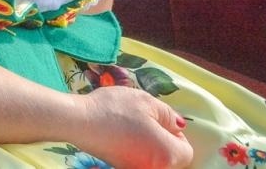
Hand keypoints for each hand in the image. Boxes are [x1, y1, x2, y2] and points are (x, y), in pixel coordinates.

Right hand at [66, 86, 191, 168]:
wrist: (79, 121)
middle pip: (171, 158)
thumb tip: (179, 126)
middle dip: (163, 140)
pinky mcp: (121, 168)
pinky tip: (122, 135)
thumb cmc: (115, 109)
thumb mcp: (147, 102)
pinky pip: (139, 160)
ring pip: (154, 159)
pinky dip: (136, 150)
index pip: (186, 150)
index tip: (159, 120)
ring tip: (132, 126)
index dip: (176, 134)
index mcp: (166, 154)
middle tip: (145, 121)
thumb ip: (169, 115)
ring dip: (149, 145)